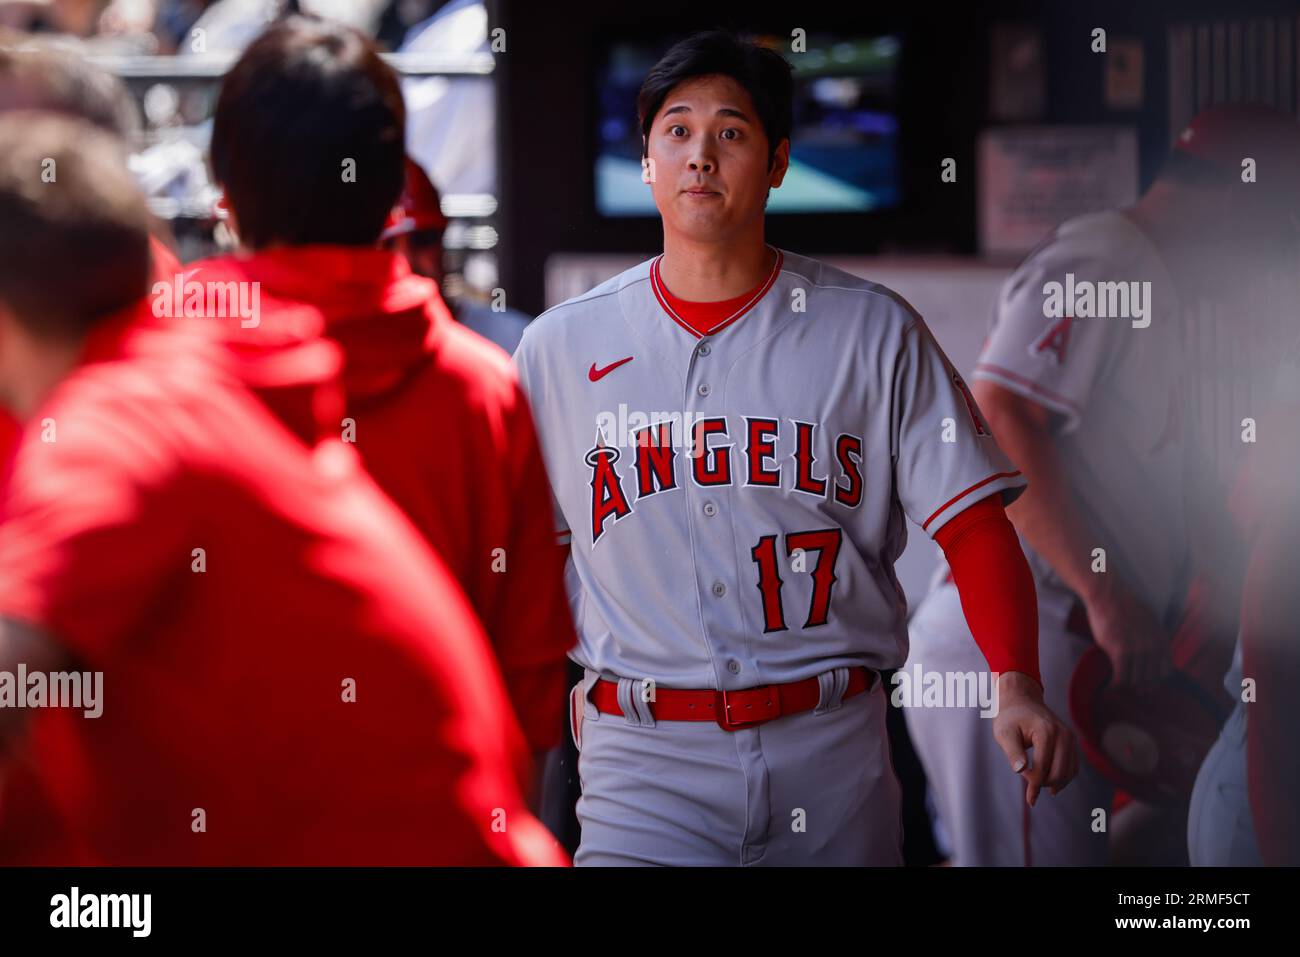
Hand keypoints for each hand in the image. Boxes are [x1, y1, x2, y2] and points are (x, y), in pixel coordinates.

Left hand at [991, 671, 1078, 806]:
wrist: (1021, 700)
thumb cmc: (1010, 717)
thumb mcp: (1004, 733)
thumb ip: (1012, 751)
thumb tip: (1020, 771)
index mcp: (1046, 732)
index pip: (1043, 767)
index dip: (1034, 785)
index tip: (1030, 799)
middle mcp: (1063, 735)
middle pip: (1059, 773)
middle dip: (1044, 783)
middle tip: (1027, 779)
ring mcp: (1070, 738)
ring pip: (1069, 772)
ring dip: (1054, 782)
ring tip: (1037, 780)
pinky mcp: (1072, 742)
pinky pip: (1073, 767)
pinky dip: (1063, 777)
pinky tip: (1050, 780)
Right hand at [1084, 582, 1170, 685]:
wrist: (1108, 595)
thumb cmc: (1124, 606)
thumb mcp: (1148, 622)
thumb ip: (1152, 639)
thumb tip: (1150, 655)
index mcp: (1162, 639)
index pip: (1165, 671)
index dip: (1155, 680)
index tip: (1144, 683)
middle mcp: (1153, 647)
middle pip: (1151, 679)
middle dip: (1141, 687)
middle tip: (1130, 690)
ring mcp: (1138, 650)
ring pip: (1135, 681)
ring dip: (1127, 687)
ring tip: (1118, 689)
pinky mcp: (1120, 652)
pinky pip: (1121, 678)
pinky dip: (1115, 686)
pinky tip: (1109, 688)